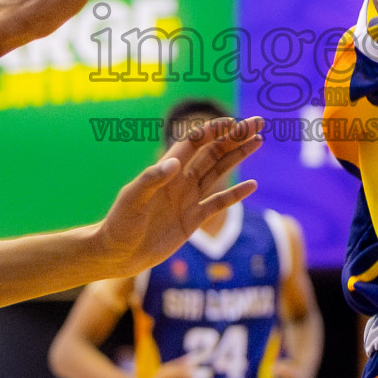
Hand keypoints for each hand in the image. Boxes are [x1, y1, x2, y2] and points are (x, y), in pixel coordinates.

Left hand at [95, 117, 262, 275]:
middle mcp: (180, 180)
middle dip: (235, 137)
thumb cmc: (119, 224)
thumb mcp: (132, 199)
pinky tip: (252, 185)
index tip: (232, 122)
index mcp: (166, 170)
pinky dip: (235, 194)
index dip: (213, 131)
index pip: (194, 143)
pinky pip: (218, 203)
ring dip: (239, 156)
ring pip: (219, 172)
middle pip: (213, 152)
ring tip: (259, 141)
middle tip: (258, 123)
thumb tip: (175, 163)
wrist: (118, 255)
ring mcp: (188, 199)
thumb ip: (151, 180)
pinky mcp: (193, 220)